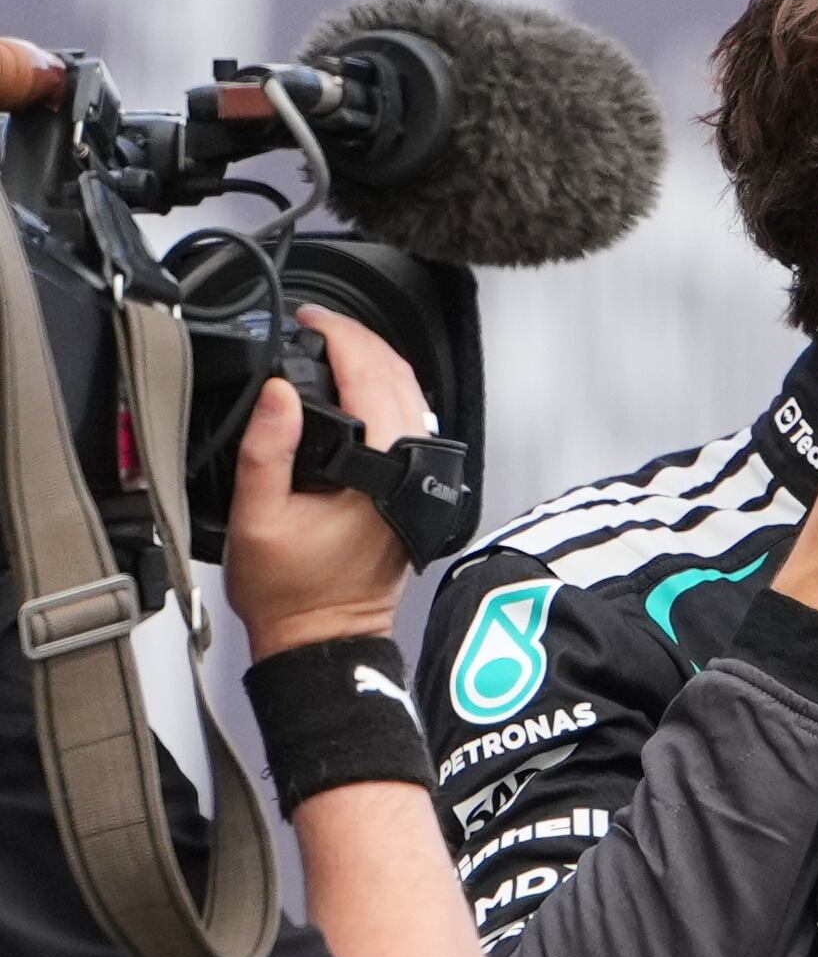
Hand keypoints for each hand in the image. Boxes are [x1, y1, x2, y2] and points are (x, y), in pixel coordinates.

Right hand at [224, 305, 424, 659]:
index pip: (372, 377)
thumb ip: (268, 449)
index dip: (340, 336)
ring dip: (376, 364)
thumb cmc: (293, 593)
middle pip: (400, 378)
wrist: (324, 638)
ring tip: (332, 348)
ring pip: (412, 398)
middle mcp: (412, 472)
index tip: (310, 319)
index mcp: (381, 472)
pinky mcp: (416, 491)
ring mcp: (421, 482)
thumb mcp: (258, 516)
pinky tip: (356, 390)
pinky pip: (410, 423)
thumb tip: (278, 392)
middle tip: (318, 325)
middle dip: (360, 341)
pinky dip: (386, 394)